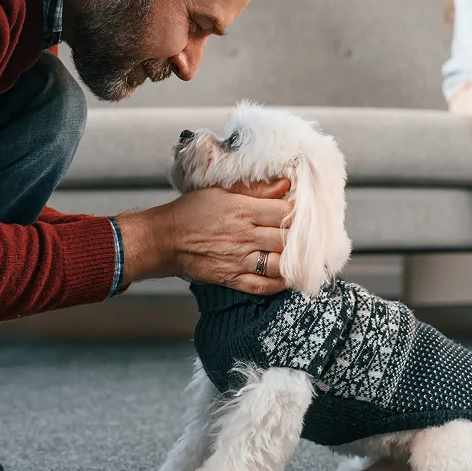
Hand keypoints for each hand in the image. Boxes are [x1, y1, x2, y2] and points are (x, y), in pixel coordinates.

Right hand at [116, 179, 292, 295]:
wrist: (166, 239)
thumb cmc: (192, 211)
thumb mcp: (221, 190)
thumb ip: (255, 189)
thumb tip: (283, 185)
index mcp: (242, 210)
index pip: (283, 212)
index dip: (297, 212)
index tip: (300, 212)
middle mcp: (243, 236)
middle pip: (286, 239)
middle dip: (299, 237)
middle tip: (305, 235)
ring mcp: (238, 260)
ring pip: (279, 264)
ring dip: (292, 261)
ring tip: (298, 256)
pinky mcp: (231, 278)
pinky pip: (262, 286)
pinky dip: (278, 284)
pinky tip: (285, 277)